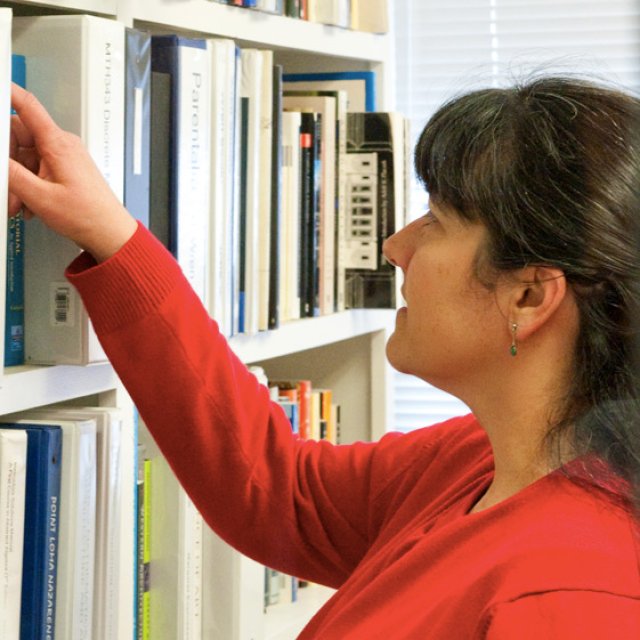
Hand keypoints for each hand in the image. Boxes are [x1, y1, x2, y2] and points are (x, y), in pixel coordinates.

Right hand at [8, 82, 137, 261]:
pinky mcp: (63, 171)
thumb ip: (11, 174)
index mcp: (58, 144)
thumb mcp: (40, 197)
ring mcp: (63, 158)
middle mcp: (62, 146)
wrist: (110, 233)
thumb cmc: (88, 216)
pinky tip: (29, 205)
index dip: (5, 93)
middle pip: (17, 136)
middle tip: (5, 186)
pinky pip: (34, 170)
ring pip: (24, 157)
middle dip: (5, 163)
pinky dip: (27, 186)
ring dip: (15, 181)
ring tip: (19, 204)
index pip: (26, 105)